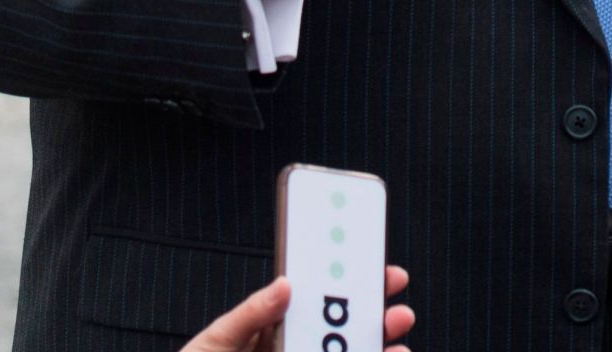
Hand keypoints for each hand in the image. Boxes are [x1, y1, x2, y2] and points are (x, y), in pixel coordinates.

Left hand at [180, 267, 415, 351]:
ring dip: (377, 347)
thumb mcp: (214, 343)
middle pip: (342, 332)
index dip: (347, 284)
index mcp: (271, 332)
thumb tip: (284, 284)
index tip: (374, 267)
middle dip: (374, 316)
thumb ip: (249, 316)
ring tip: (396, 342)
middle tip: (395, 307)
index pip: (316, 303)